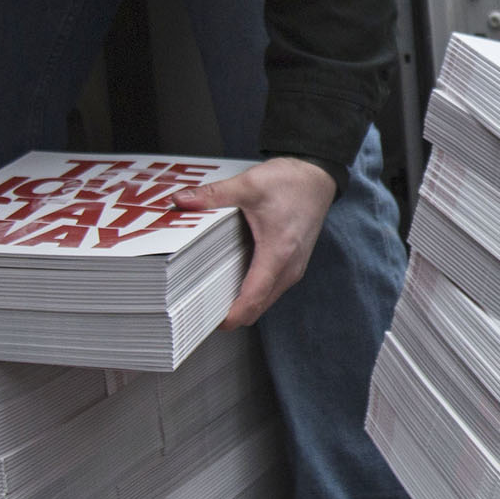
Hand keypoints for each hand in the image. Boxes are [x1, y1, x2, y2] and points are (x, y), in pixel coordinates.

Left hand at [171, 156, 335, 327]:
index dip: (230, 316)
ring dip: (243, 303)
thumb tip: (181, 200)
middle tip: (202, 308)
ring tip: (213, 293)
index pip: (252, 300)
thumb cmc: (291, 182)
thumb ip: (213, 194)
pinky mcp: (293, 264)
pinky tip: (234, 277)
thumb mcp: (248, 184)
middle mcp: (289, 268)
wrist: (317, 177)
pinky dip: (253, 292)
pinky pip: (271, 289)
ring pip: (265, 300)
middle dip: (232, 314)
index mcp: (277, 254)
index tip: (208, 321)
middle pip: (258, 308)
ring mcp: (293, 268)